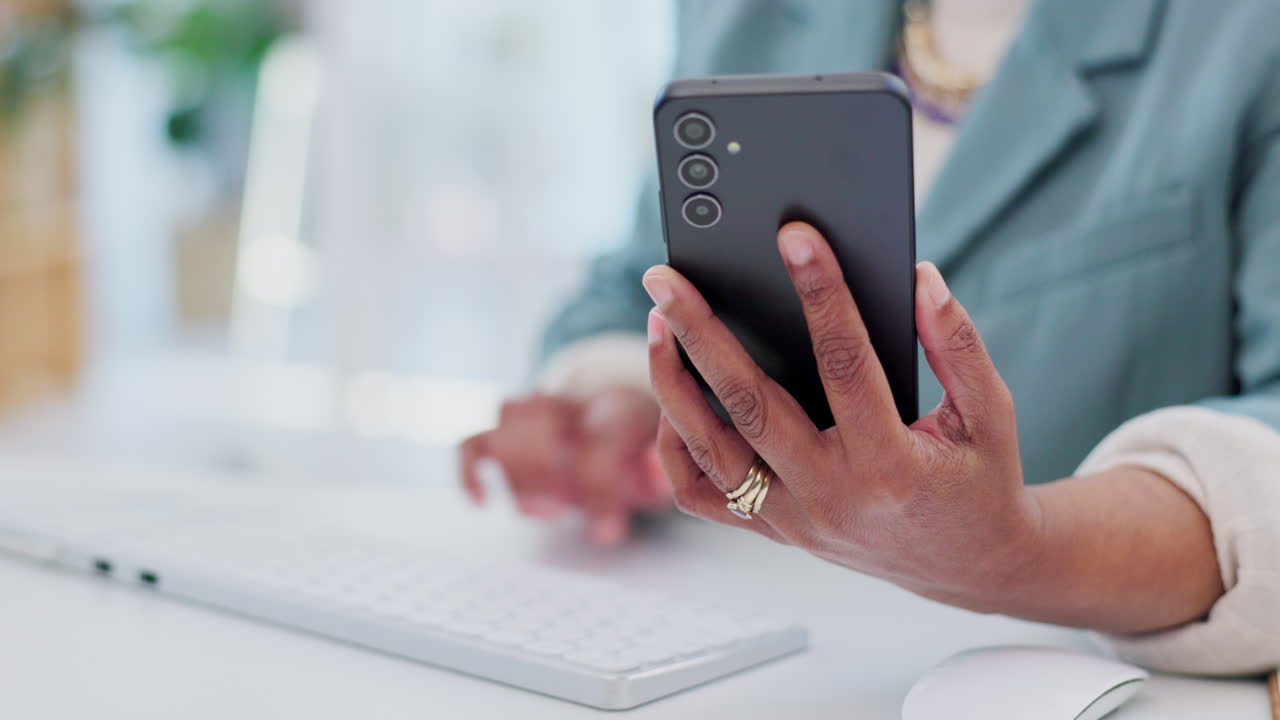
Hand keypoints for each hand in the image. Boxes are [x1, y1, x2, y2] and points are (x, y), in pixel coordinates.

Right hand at [459, 387, 668, 543]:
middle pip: (546, 422)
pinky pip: (475, 436)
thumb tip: (653, 476)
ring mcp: (535, 410)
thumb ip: (658, 470)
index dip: (601, 490)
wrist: (617, 406)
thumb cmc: (635, 445)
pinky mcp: (506, 426)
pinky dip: (470, 468)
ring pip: (507, 422)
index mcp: (617, 408)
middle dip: (548, 473)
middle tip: (558, 510)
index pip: (600, 438)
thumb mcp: (660, 460)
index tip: (606, 532)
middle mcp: (573, 402)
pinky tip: (481, 501)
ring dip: (516, 471)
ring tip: (538, 510)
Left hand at [643, 222, 1041, 606]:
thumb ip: (958, 345)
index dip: (823, 294)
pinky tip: (673, 397)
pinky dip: (675, 445)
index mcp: (891, 464)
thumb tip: (919, 277)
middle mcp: (831, 496)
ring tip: (657, 322)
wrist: (965, 566)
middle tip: (665, 277)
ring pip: (710, 450)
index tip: (795, 237)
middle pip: (749, 405)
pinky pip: (701, 493)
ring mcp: (793, 520)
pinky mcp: (772, 530)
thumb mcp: (990, 414)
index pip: (846, 363)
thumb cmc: (978, 480)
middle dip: (702, 334)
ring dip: (673, 383)